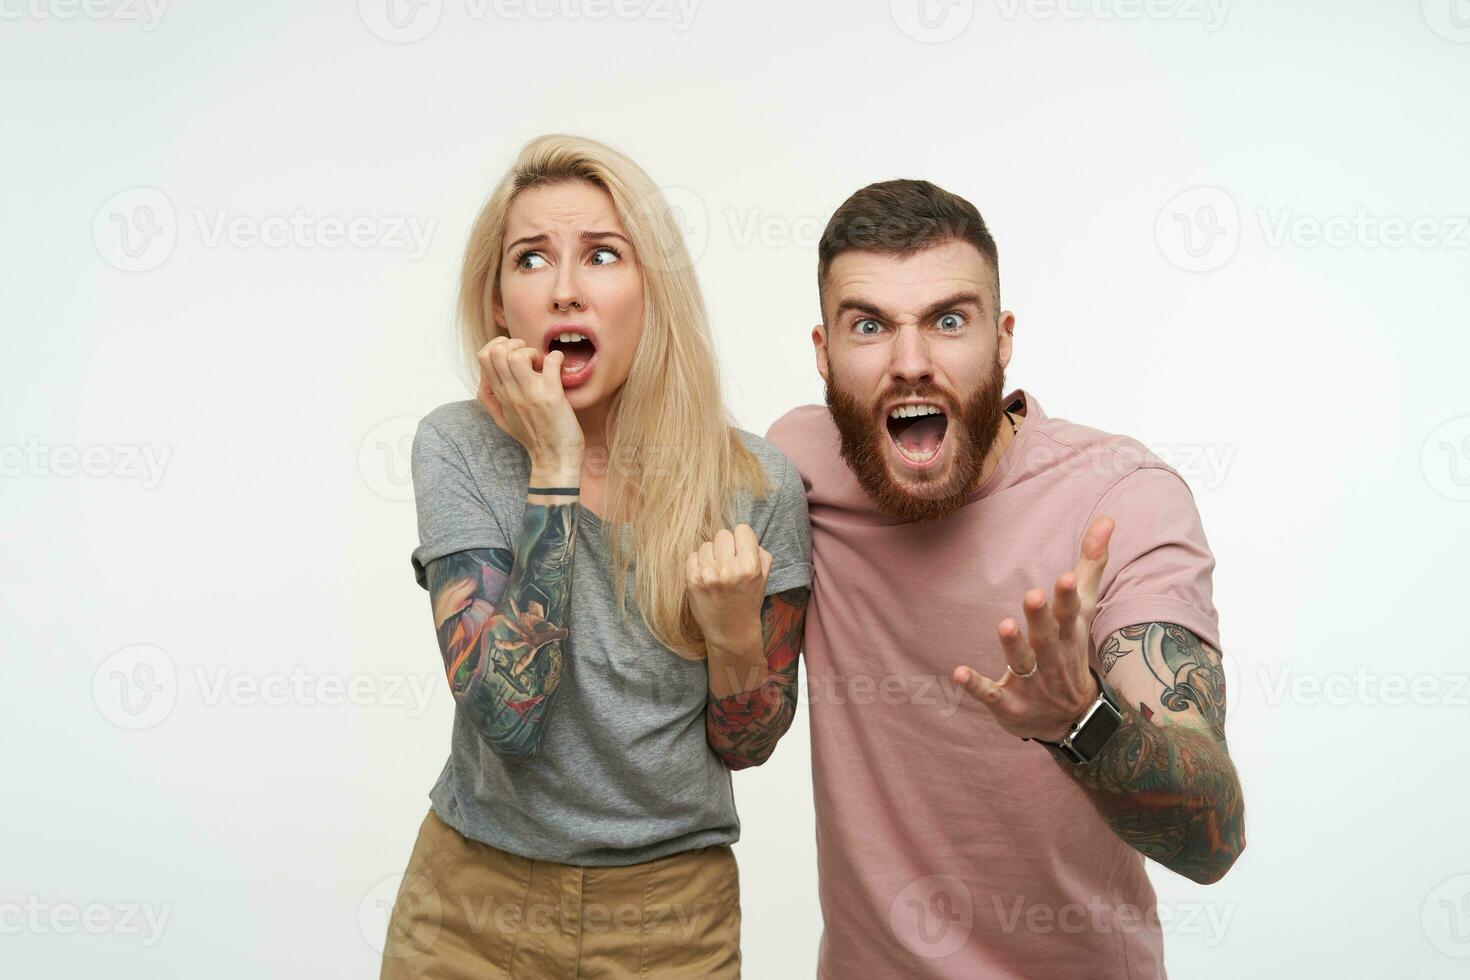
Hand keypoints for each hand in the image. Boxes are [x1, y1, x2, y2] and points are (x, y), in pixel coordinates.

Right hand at [476, 337, 582, 472]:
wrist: (555, 459)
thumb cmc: (533, 438)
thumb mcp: (502, 420)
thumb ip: (490, 398)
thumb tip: (487, 375)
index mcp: (499, 396)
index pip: (483, 356)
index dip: (498, 345)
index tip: (513, 354)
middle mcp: (510, 393)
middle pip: (496, 352)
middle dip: (514, 344)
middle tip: (529, 357)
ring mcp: (529, 394)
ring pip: (516, 356)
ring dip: (531, 351)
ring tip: (541, 364)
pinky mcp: (551, 396)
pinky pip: (550, 363)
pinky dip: (556, 358)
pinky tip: (559, 368)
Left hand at [685, 524, 772, 653]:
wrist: (731, 630)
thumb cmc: (748, 600)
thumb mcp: (763, 576)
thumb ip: (759, 551)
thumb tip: (742, 534)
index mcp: (749, 566)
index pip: (742, 529)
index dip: (742, 540)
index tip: (741, 551)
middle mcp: (728, 569)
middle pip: (723, 534)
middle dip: (726, 546)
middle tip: (728, 563)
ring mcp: (708, 574)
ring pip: (706, 544)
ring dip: (711, 555)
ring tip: (717, 572)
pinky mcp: (691, 580)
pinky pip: (692, 556)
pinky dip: (698, 564)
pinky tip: (706, 577)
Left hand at [954, 516, 1115, 742]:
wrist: (1073, 718)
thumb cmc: (1071, 649)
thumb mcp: (1082, 609)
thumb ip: (1091, 565)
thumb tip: (1108, 519)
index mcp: (1067, 633)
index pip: (1069, 612)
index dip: (1066, 596)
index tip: (1064, 577)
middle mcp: (1050, 657)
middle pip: (1045, 636)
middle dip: (1040, 617)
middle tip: (1033, 594)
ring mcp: (1030, 682)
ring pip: (1021, 663)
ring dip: (1013, 646)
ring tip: (1004, 625)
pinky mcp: (1009, 703)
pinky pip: (991, 694)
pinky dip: (976, 686)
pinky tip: (959, 673)